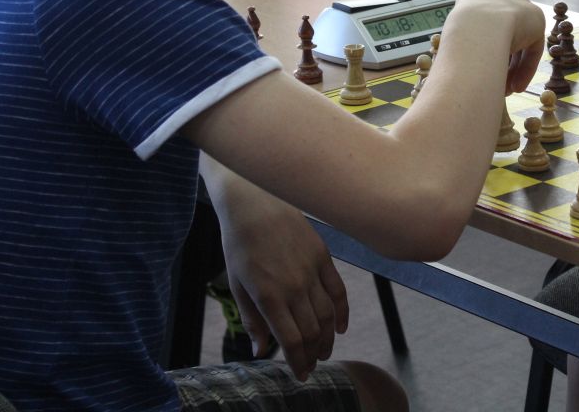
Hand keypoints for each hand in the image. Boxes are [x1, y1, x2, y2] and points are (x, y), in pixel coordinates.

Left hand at [207, 163, 348, 380]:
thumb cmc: (239, 244)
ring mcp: (311, 271)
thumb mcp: (236, 285)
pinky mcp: (323, 257)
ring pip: (328, 315)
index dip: (298, 363)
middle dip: (313, 355)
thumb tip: (262, 350)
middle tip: (311, 366)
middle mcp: (294, 286)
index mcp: (269, 296)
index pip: (292, 341)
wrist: (254, 202)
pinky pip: (338, 291)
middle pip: (313, 332)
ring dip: (328, 338)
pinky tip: (341, 327)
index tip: (300, 375)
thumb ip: (252, 320)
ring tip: (324, 351)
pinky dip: (342, 312)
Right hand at [453, 0, 545, 92]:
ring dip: (512, 66)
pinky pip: (532, 46)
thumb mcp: (451, 35)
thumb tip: (458, 66)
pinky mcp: (535, 17)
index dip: (480, 46)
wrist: (477, 25)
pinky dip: (525, 68)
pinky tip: (515, 86)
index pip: (480, 21)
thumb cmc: (457, 34)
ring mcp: (518, 4)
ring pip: (518, 40)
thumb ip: (462, 42)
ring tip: (505, 88)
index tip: (478, 66)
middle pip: (501, 29)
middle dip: (499, 56)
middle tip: (493, 78)